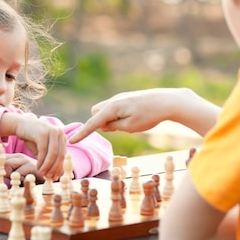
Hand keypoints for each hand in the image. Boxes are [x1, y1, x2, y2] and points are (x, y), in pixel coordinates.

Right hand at [0, 113, 66, 179]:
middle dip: (55, 168)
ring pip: (53, 153)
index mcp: (62, 137)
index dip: (60, 167)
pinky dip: (41, 161)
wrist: (21, 125)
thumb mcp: (44, 150)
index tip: (55, 177)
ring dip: (48, 166)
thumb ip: (50, 159)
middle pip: (61, 155)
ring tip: (42, 173)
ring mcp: (51, 132)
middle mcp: (59, 133)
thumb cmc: (33, 139)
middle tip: (48, 177)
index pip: (64, 155)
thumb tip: (56, 175)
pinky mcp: (42, 133)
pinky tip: (38, 167)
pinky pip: (43, 150)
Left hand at [0, 153, 42, 181]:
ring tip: (0, 177)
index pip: (0, 157)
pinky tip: (18, 181)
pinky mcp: (32, 168)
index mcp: (16, 158)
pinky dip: (16, 179)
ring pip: (9, 165)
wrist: (50, 176)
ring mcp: (27, 162)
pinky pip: (19, 173)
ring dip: (3, 173)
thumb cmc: (32, 176)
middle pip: (3, 160)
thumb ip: (7, 173)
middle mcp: (21, 158)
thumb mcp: (17, 174)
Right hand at [70, 88, 221, 142]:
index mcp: (112, 108)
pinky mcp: (128, 98)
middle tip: (116, 129)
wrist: (168, 101)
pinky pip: (115, 108)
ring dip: (108, 119)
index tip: (72, 141)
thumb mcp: (130, 127)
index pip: (92, 123)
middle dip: (98, 123)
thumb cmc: (149, 116)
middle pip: (96, 113)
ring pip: (106, 110)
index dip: (82, 133)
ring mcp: (121, 98)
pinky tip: (133, 118)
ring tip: (128, 124)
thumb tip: (104, 125)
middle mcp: (114, 101)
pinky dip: (117, 115)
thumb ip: (114, 127)